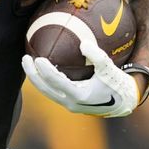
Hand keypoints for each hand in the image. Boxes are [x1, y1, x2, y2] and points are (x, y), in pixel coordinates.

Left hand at [22, 40, 138, 116]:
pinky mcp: (70, 103)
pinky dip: (46, 81)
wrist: (123, 103)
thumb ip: (97, 56)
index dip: (44, 71)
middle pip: (44, 89)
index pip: (55, 82)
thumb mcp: (109, 69)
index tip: (36, 58)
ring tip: (29, 64)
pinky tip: (42, 69)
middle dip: (32, 74)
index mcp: (78, 95)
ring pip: (47, 92)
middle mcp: (70, 102)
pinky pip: (53, 91)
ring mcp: (69, 104)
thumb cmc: (116, 84)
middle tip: (25, 58)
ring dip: (37, 79)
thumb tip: (83, 43)